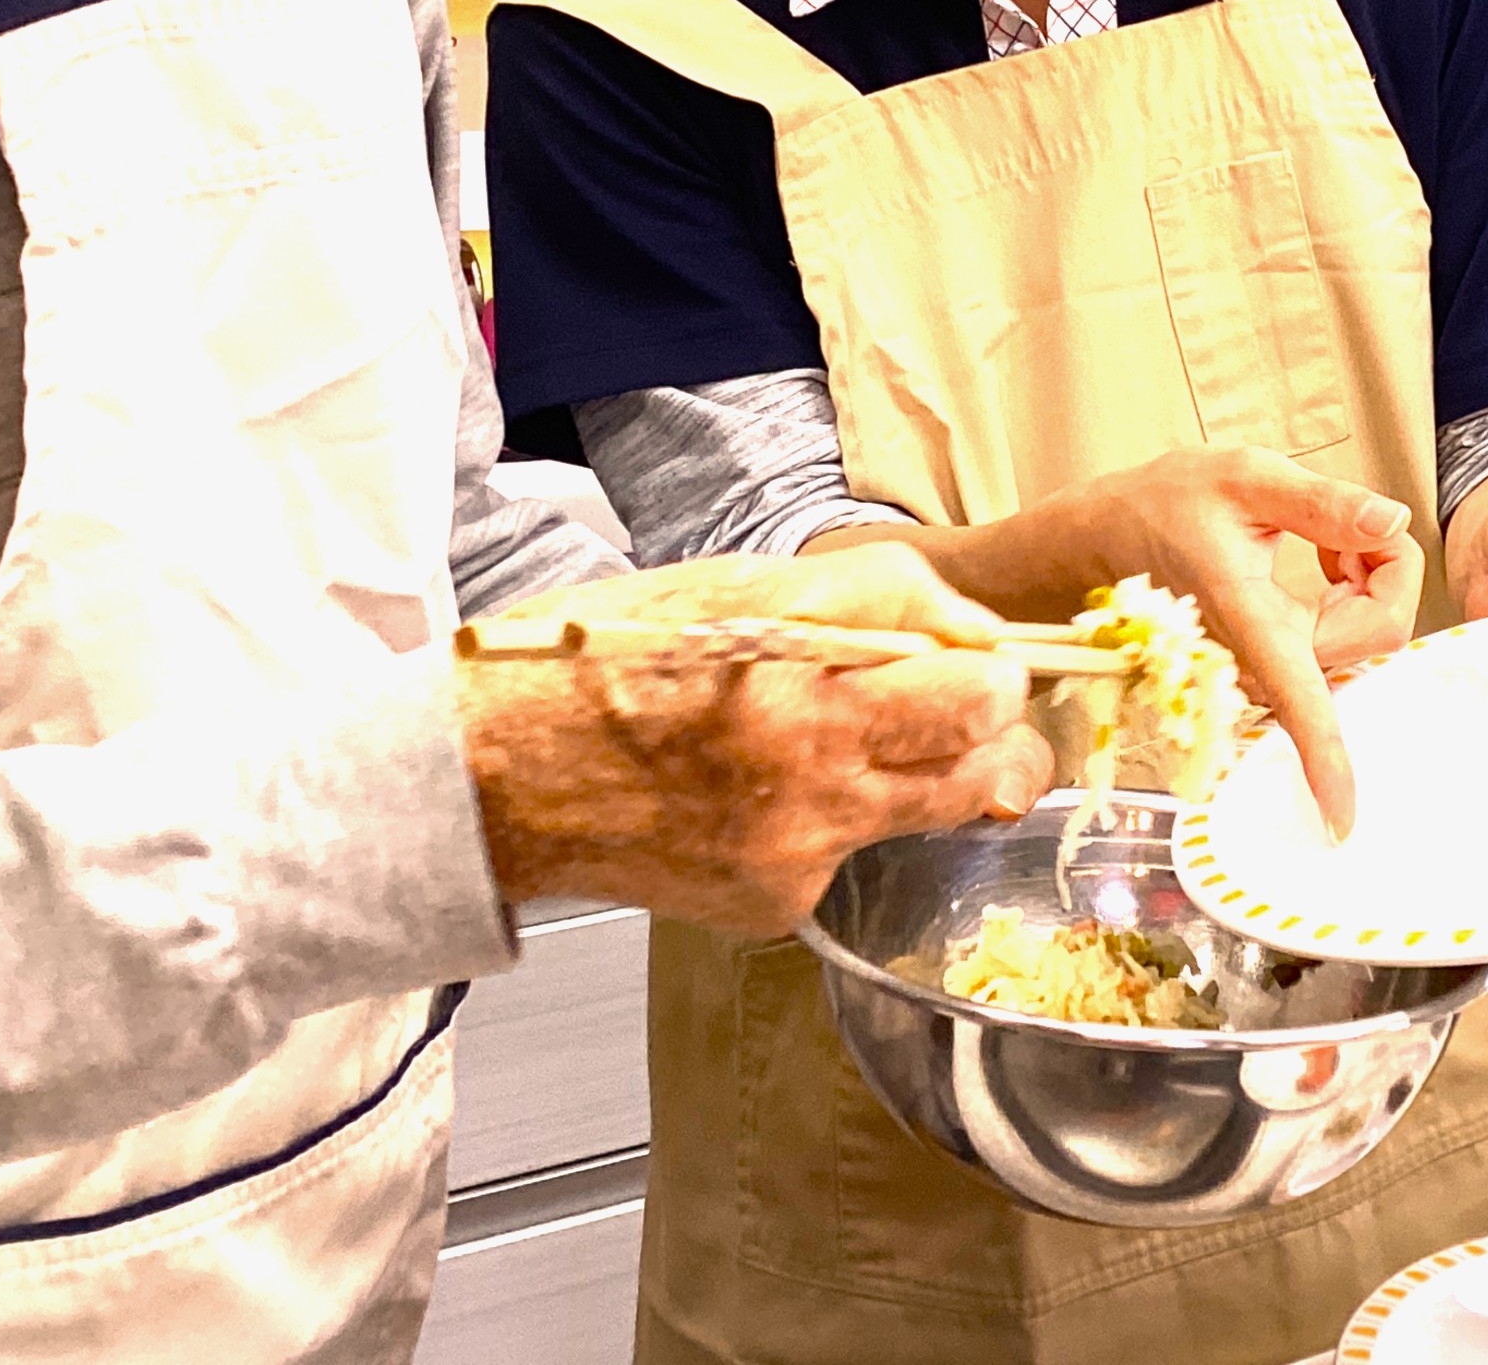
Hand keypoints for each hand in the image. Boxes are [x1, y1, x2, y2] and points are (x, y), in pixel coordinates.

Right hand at [454, 545, 1050, 935]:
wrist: (492, 778)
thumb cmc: (602, 659)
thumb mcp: (738, 582)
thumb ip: (872, 597)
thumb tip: (970, 623)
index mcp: (804, 688)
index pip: (980, 691)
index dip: (995, 664)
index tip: (976, 652)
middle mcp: (813, 784)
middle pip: (988, 770)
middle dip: (993, 728)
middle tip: (961, 697)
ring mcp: (797, 856)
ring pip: (933, 813)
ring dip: (927, 770)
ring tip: (857, 731)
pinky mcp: (775, 904)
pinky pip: (853, 854)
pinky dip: (838, 816)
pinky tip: (767, 787)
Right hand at [895, 447, 1422, 841]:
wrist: (1111, 535)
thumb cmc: (1167, 505)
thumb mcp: (1243, 477)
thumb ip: (1320, 501)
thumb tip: (1392, 520)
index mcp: (1249, 621)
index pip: (1297, 702)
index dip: (1323, 760)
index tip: (1342, 822)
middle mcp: (1260, 662)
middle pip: (1377, 627)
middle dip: (1382, 566)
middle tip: (1338, 526)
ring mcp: (1270, 669)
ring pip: (1367, 631)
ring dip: (1366, 579)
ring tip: (1320, 544)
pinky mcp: (1278, 666)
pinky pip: (1349, 635)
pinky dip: (1353, 593)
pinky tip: (1322, 564)